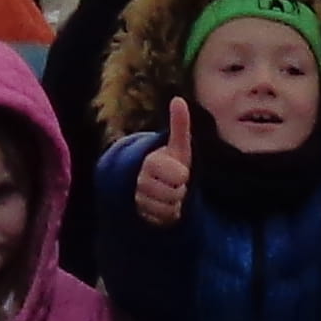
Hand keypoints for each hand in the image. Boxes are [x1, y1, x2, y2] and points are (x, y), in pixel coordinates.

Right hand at [130, 101, 196, 230]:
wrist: (154, 184)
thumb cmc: (170, 162)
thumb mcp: (178, 146)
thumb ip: (179, 125)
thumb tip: (178, 99)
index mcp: (150, 161)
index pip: (177, 175)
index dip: (182, 175)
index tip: (181, 171)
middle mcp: (140, 181)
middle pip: (173, 194)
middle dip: (179, 191)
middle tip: (175, 183)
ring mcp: (138, 199)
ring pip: (168, 208)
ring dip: (174, 203)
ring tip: (169, 194)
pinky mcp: (140, 215)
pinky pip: (162, 220)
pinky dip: (168, 215)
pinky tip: (164, 206)